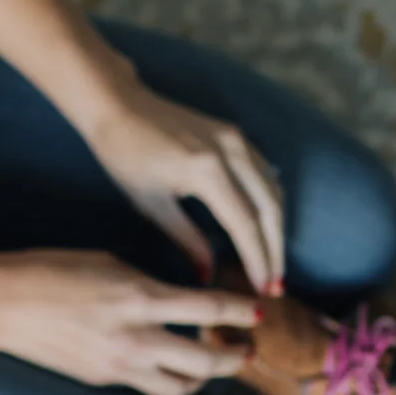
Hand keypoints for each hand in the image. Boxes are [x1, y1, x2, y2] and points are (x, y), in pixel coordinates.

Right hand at [0, 249, 262, 394]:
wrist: (4, 303)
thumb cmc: (55, 270)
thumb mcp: (112, 264)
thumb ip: (152, 286)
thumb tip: (182, 301)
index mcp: (141, 297)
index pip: (208, 309)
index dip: (240, 312)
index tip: (258, 312)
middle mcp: (136, 337)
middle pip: (205, 362)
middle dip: (234, 359)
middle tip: (248, 351)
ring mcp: (119, 365)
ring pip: (181, 387)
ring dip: (204, 378)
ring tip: (212, 365)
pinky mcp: (103, 380)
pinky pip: (148, 385)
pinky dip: (167, 377)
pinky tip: (169, 364)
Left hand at [81, 80, 287, 295]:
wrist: (118, 105)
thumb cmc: (125, 155)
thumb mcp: (151, 204)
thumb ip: (187, 240)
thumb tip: (208, 276)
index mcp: (207, 170)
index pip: (245, 224)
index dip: (257, 260)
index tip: (263, 289)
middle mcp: (231, 151)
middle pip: (269, 209)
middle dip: (275, 250)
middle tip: (275, 285)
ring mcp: (237, 139)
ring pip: (273, 191)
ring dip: (277, 229)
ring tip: (272, 263)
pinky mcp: (235, 134)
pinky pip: (264, 174)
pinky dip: (270, 204)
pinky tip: (266, 227)